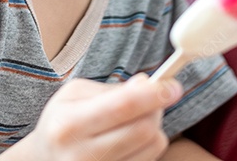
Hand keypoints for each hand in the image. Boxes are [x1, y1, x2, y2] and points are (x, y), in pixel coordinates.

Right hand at [6, 73, 182, 160]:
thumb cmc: (63, 122)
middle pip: (144, 129)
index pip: (124, 106)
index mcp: (69, 124)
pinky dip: (147, 149)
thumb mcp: (76, 95)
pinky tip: (129, 144)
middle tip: (153, 100)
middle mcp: (82, 156)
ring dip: (153, 130)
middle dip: (156, 109)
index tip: (173, 86)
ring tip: (133, 124)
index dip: (155, 94)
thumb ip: (114, 89)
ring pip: (153, 147)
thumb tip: (149, 84)